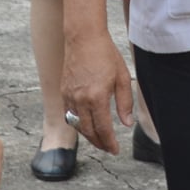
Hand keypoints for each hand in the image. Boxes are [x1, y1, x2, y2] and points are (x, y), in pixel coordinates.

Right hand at [62, 29, 134, 154]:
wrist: (83, 38)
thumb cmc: (106, 55)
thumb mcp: (122, 78)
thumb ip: (125, 103)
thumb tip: (126, 123)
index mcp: (97, 97)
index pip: (103, 128)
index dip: (109, 142)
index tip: (115, 150)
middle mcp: (80, 99)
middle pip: (88, 131)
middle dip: (99, 143)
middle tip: (107, 148)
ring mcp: (69, 96)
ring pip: (77, 125)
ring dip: (88, 135)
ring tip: (99, 139)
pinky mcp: (63, 91)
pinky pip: (69, 114)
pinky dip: (77, 123)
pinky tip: (86, 124)